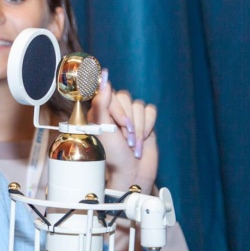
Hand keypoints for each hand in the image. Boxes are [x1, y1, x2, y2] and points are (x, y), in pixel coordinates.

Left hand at [88, 70, 158, 193]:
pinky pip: (150, 110)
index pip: (109, 93)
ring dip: (139, 127)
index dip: (117, 110)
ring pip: (139, 105)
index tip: (117, 127)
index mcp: (99, 111)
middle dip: (128, 122)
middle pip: (126, 98)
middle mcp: (114, 110)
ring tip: (133, 144)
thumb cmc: (113, 155)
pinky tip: (143, 139)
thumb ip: (101, 104)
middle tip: (125, 140)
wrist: (133, 173)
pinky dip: (148, 125)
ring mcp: (130, 115)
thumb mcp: (103, 130)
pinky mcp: (145, 120)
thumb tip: (103, 78)